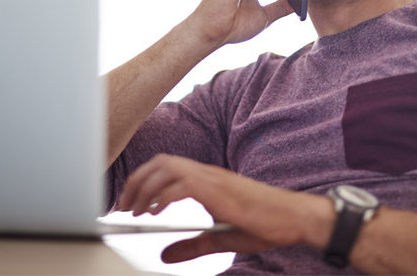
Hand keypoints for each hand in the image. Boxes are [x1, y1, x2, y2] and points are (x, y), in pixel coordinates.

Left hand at [118, 154, 329, 263]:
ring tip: (135, 210)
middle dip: (136, 181)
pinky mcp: (218, 189)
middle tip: (124, 206)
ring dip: (145, 187)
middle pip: (160, 162)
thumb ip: (191, 245)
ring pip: (166, 168)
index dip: (142, 179)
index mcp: (206, 178)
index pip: (165, 166)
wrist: (293, 218)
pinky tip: (154, 212)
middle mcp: (206, 172)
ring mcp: (212, 178)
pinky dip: (162, 196)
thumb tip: (164, 255)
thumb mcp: (219, 239)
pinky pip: (182, 184)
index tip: (129, 200)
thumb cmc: (264, 223)